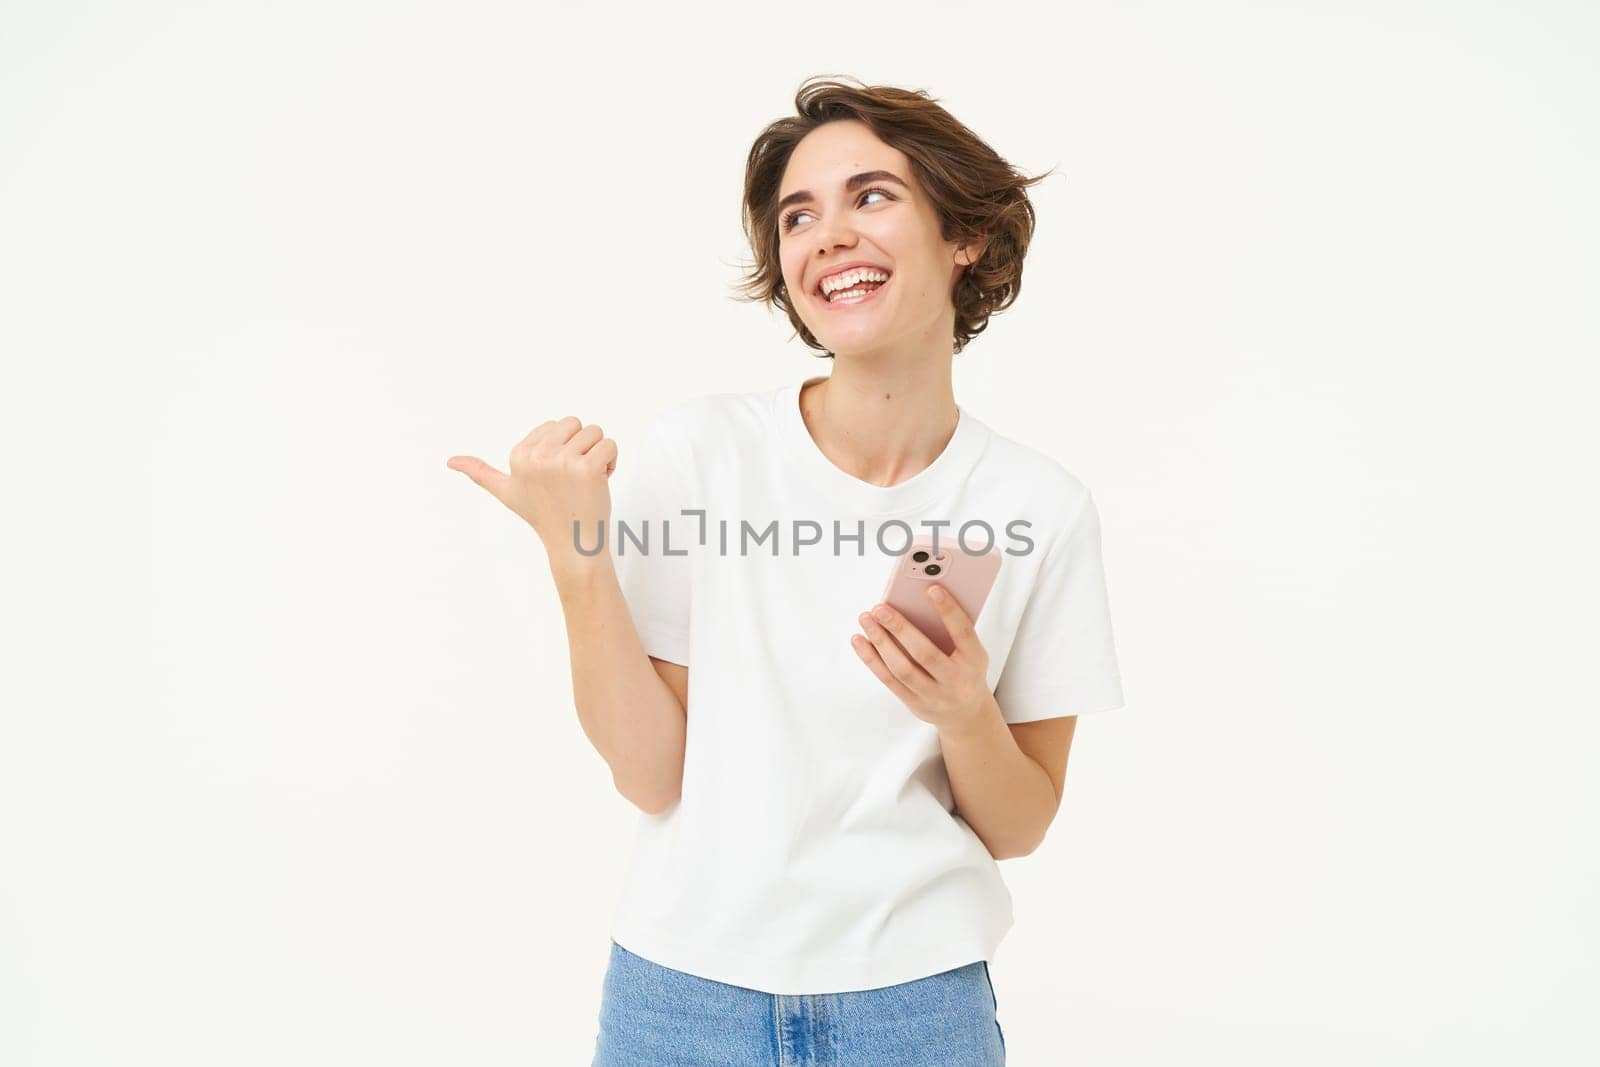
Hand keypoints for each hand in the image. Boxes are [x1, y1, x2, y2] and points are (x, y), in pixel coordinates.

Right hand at [447, 416, 617, 565]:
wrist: (572, 545)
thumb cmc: (544, 516)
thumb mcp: (507, 492)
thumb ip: (481, 473)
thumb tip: (451, 461)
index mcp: (519, 454)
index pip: (557, 425)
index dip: (564, 449)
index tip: (557, 476)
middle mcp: (537, 455)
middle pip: (576, 424)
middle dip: (582, 447)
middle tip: (575, 478)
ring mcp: (561, 461)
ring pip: (596, 432)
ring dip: (598, 455)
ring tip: (587, 481)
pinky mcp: (586, 467)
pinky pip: (610, 445)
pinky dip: (612, 462)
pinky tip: (600, 483)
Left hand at [852, 584, 992, 734]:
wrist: (966, 713)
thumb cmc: (965, 669)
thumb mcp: (970, 650)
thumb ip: (952, 629)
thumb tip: (917, 599)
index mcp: (975, 661)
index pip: (963, 633)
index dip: (949, 611)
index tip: (932, 588)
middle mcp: (956, 681)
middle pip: (925, 654)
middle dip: (900, 628)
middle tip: (880, 607)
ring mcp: (934, 696)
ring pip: (902, 669)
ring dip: (880, 642)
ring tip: (866, 619)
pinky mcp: (914, 704)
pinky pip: (888, 680)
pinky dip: (871, 658)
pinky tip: (859, 640)